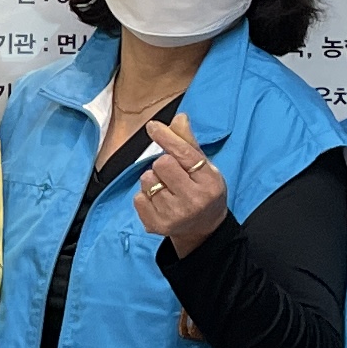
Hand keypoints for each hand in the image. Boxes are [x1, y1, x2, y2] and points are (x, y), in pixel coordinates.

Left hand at [133, 109, 228, 254]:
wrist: (203, 229)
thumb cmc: (203, 191)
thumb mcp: (206, 167)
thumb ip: (189, 143)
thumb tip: (178, 118)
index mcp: (209, 183)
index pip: (184, 154)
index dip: (167, 138)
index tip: (153, 126)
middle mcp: (192, 201)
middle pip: (161, 163)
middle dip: (163, 164)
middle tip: (173, 174)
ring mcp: (173, 216)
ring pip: (147, 179)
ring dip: (153, 180)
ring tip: (167, 189)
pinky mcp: (155, 226)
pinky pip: (137, 197)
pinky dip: (145, 195)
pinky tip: (160, 202)